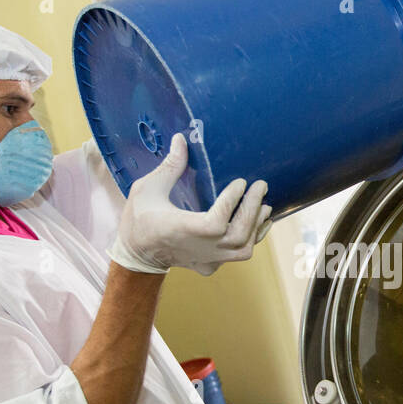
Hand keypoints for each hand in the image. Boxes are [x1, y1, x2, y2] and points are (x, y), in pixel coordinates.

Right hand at [108, 134, 271, 275]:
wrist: (137, 255)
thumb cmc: (139, 219)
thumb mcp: (147, 189)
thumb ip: (169, 167)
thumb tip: (181, 138)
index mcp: (181, 229)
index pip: (216, 222)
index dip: (232, 203)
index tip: (240, 182)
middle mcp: (198, 248)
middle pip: (238, 235)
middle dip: (253, 209)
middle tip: (261, 186)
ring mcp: (207, 260)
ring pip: (243, 249)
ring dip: (256, 226)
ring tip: (264, 205)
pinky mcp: (211, 265)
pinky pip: (239, 255)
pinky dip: (252, 238)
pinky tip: (258, 223)